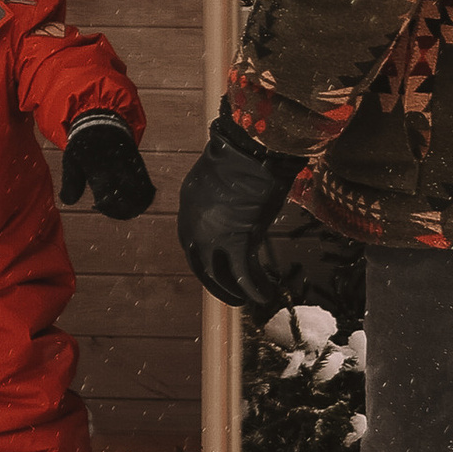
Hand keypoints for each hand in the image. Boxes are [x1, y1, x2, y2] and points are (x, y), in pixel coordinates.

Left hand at [59, 119, 154, 221]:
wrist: (101, 120)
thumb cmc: (83, 144)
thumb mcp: (71, 161)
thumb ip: (71, 183)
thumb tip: (67, 202)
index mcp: (98, 170)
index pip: (107, 197)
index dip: (107, 208)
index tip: (100, 206)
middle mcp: (115, 169)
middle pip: (126, 197)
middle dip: (124, 209)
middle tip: (116, 211)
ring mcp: (128, 165)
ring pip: (139, 192)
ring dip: (136, 204)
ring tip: (129, 207)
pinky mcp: (136, 162)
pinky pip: (145, 182)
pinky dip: (144, 194)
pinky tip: (139, 199)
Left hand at [176, 119, 301, 318]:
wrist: (248, 151)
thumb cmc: (238, 158)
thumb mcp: (218, 182)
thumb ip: (219, 202)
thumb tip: (232, 214)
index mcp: (187, 211)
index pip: (192, 246)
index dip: (206, 261)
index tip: (217, 271)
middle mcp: (194, 227)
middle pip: (202, 266)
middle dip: (217, 284)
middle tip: (231, 296)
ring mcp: (213, 236)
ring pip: (221, 274)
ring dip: (235, 291)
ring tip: (248, 300)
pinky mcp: (237, 241)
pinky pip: (245, 273)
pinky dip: (255, 288)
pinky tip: (265, 295)